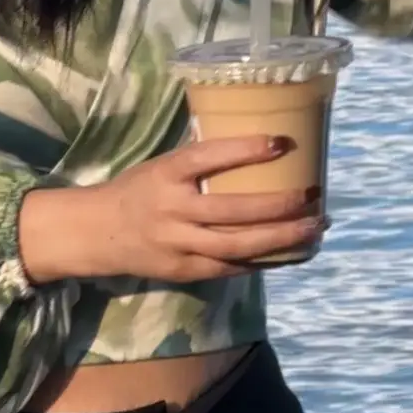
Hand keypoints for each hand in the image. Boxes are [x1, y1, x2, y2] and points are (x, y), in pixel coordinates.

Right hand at [19, 138, 325, 285]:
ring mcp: (180, 245)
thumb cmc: (138, 190)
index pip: (208, 157)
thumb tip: (254, 146)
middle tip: (313, 194)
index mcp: (166, 173)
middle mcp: (173, 210)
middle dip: (278, 205)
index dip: (243, 150)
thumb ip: (199, 163)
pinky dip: (264, 260)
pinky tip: (291, 252)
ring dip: (281, 237)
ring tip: (314, 227)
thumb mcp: (161, 165)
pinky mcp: (187, 271)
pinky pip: (232, 267)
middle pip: (232, 211)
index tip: (280, 142)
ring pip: (238, 245)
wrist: (98, 233)